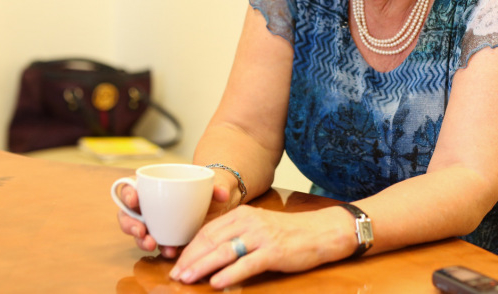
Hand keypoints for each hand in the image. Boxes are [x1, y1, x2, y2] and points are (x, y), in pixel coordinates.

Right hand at [116, 181, 232, 258]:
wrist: (214, 204)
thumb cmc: (206, 189)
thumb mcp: (212, 184)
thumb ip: (218, 186)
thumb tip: (223, 193)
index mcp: (152, 186)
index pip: (131, 187)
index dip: (128, 193)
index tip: (134, 199)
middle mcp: (148, 206)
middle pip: (128, 214)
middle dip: (130, 224)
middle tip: (141, 230)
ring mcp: (153, 223)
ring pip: (138, 232)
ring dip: (141, 241)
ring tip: (152, 244)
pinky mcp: (163, 237)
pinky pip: (156, 244)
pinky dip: (160, 248)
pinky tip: (170, 251)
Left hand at [169, 205, 353, 288]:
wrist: (321, 231)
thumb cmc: (289, 232)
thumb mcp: (259, 227)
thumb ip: (236, 236)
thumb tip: (209, 254)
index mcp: (242, 214)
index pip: (208, 231)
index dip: (189, 249)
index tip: (177, 264)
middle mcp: (249, 222)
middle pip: (211, 241)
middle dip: (190, 259)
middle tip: (175, 275)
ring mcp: (261, 236)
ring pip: (224, 252)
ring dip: (202, 267)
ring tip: (187, 279)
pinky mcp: (273, 251)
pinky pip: (246, 264)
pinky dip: (229, 274)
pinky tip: (217, 283)